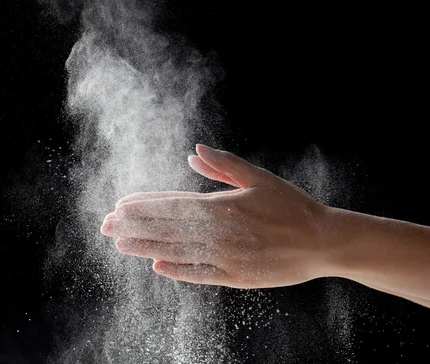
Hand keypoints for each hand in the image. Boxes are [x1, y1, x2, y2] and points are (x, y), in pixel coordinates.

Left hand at [100, 144, 334, 287]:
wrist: (323, 242)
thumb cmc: (292, 206)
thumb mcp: (259, 178)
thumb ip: (224, 166)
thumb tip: (194, 152)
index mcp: (224, 206)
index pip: (174, 205)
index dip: (145, 206)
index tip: (121, 205)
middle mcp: (220, 233)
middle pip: (168, 228)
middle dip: (135, 226)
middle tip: (106, 225)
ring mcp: (227, 257)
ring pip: (178, 251)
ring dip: (147, 247)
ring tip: (121, 243)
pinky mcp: (236, 277)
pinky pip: (200, 274)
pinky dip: (178, 271)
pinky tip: (158, 267)